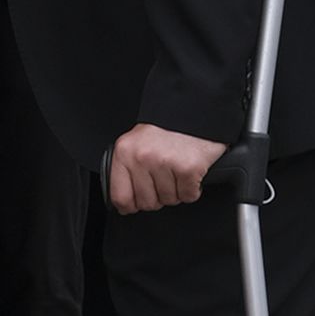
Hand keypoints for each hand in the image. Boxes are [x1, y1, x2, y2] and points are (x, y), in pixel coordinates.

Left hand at [109, 124, 226, 211]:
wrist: (194, 109)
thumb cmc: (165, 129)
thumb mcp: (135, 144)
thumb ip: (127, 170)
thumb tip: (125, 204)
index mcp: (124, 153)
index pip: (120, 197)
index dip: (130, 206)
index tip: (137, 204)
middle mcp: (142, 158)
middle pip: (147, 203)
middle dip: (158, 197)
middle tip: (164, 179)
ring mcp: (165, 163)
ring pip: (169, 200)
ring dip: (176, 191)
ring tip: (177, 171)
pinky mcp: (188, 168)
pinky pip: (188, 196)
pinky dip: (192, 189)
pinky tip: (190, 173)